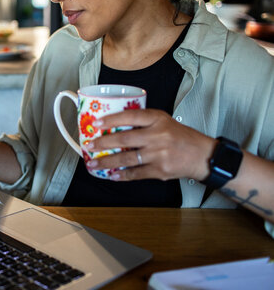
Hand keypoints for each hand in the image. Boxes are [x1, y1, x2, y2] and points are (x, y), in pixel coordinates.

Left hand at [84, 109, 216, 181]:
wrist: (202, 156)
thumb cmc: (180, 137)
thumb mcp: (164, 121)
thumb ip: (143, 122)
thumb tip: (113, 127)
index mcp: (157, 119)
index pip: (130, 116)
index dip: (111, 120)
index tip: (96, 123)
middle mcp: (157, 135)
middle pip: (124, 139)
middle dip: (102, 143)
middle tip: (88, 146)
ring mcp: (158, 154)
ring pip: (126, 159)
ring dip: (107, 162)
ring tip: (93, 164)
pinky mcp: (160, 170)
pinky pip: (136, 173)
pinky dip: (121, 175)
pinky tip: (111, 175)